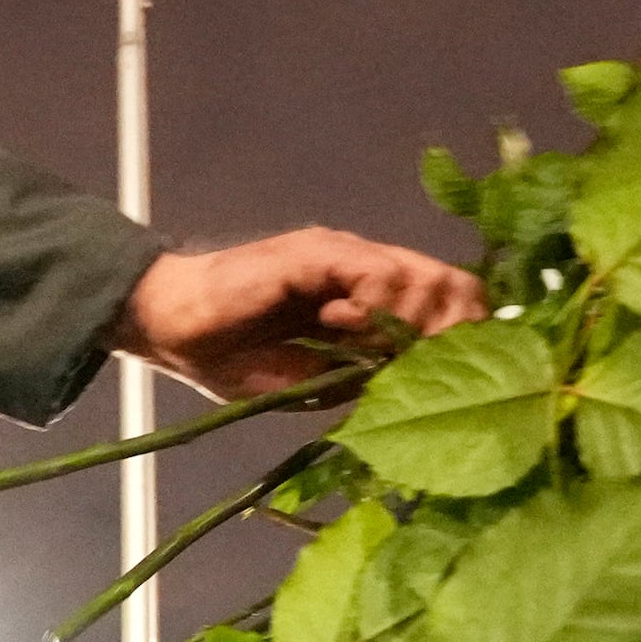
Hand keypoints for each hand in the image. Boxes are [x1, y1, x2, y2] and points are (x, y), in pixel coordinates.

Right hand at [111, 229, 490, 399]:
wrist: (173, 327)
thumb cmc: (235, 360)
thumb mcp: (318, 383)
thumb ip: (368, 378)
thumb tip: (422, 390)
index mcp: (375, 298)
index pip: (453, 301)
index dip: (467, 337)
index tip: (454, 379)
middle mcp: (369, 267)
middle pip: (454, 285)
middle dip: (451, 334)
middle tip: (416, 367)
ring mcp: (346, 254)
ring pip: (422, 279)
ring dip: (404, 325)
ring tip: (362, 346)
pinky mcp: (318, 251)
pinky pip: (375, 273)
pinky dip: (370, 308)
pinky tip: (338, 325)